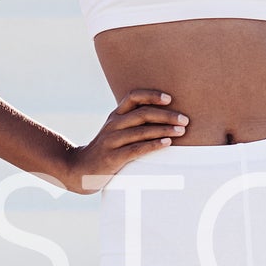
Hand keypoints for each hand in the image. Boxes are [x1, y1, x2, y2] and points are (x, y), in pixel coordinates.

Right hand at [63, 88, 188, 190]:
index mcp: (115, 115)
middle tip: (185, 120)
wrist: (80, 169)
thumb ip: (134, 123)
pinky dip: (153, 145)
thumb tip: (165, 118)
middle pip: (142, 113)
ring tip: (181, 131)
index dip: (152, 95)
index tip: (169, 99)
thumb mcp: (116, 131)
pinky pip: (136, 149)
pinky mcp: (112, 157)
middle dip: (167, 115)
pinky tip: (167, 143)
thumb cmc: (107, 150)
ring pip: (142, 131)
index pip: (133, 97)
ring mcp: (111, 141)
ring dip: (164, 130)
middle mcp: (113, 125)